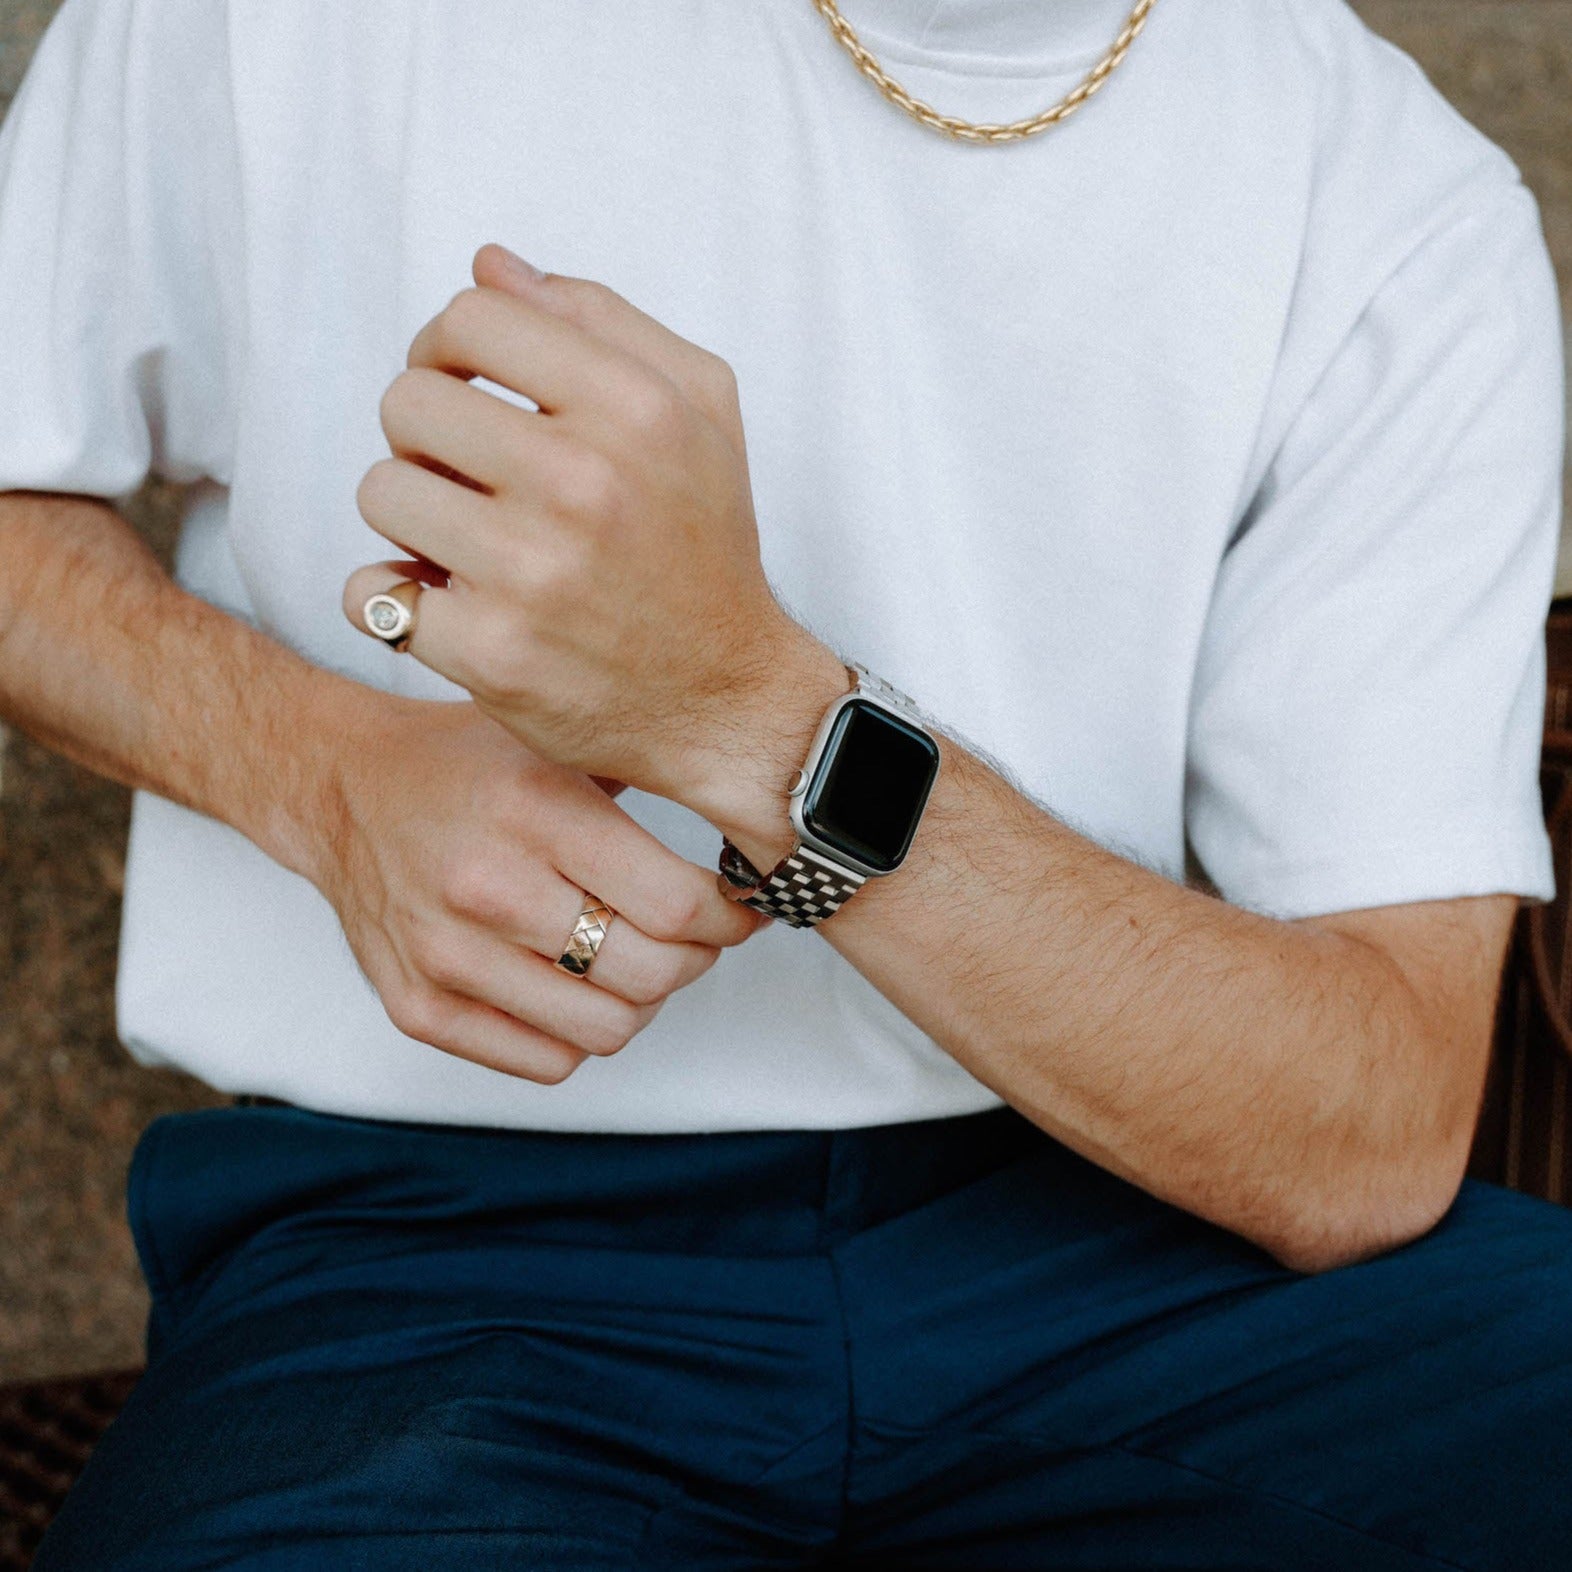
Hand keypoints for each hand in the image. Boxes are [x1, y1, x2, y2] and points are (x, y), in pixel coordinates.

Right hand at [305, 692, 762, 1082]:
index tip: (738, 908)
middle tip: (693, 935)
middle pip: (652, 975)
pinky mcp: (418, 1007)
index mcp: (535, 808)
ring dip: (642, 1000)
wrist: (340, 789)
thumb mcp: (558, 740)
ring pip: (609, 1029)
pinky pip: (549, 1062)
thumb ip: (645, 778)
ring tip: (635, 958)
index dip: (730, 917)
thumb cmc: (467, 763)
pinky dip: (581, 1032)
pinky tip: (577, 984)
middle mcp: (487, 885)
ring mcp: (447, 956)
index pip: (676, 904)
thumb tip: (759, 819)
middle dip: (695, 959)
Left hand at [342, 244, 848, 832]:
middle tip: (467, 477)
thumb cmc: (705, 547)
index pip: (469, 317)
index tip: (465, 389)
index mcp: (637, 409)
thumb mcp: (701, 412)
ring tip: (464, 543)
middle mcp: (586, 485)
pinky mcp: (492, 656)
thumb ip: (603, 321)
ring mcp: (535, 575)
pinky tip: (448, 606)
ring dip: (411, 517)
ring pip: (380, 493)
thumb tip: (489, 265)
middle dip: (424, 436)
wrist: (727, 700)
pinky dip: (396, 601)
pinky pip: (370, 593)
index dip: (447, 348)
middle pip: (407, 401)